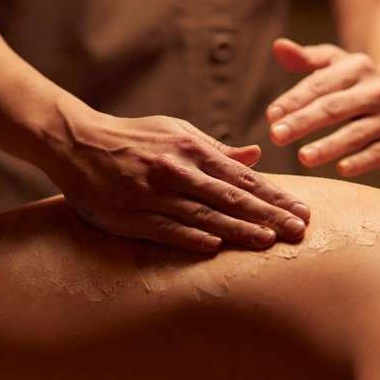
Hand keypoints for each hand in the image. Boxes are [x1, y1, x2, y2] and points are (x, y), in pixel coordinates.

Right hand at [46, 111, 310, 252]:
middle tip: (299, 230)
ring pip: (203, 215)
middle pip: (230, 197)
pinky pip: (164, 228)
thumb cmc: (134, 138)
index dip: (275, 195)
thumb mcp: (176, 132)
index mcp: (191, 149)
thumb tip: (255, 157)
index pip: (242, 178)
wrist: (77, 142)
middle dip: (268, 214)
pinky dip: (190, 237)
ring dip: (238, 229)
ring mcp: (152, 193)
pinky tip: (215, 247)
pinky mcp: (129, 214)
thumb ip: (216, 150)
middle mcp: (176, 170)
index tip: (301, 211)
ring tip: (268, 241)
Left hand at [267, 38, 379, 176]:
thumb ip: (306, 58)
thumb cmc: (357, 83)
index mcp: (359, 67)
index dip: (294, 100)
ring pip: (357, 133)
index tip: (271, 115)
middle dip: (304, 122)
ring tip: (303, 157)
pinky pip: (379, 153)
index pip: (321, 85)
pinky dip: (362, 162)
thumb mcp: (335, 64)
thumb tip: (278, 47)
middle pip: (336, 108)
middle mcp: (378, 91)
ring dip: (330, 146)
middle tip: (277, 136)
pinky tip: (341, 169)